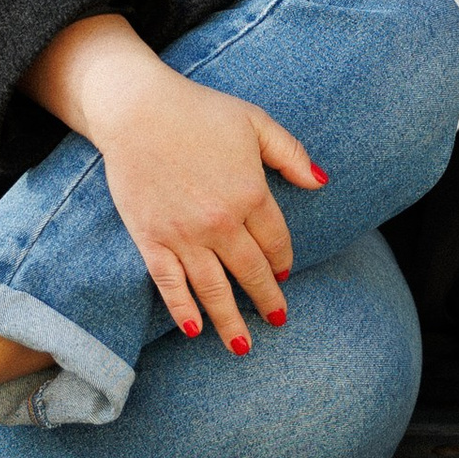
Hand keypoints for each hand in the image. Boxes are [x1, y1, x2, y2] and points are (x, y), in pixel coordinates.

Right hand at [25, 16, 323, 354]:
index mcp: (251, 193)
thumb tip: (321, 182)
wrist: (137, 110)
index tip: (284, 273)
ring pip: (214, 289)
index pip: (276, 241)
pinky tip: (193, 329)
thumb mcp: (255, 122)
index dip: (283, 260)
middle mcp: (221, 222)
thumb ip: (290, 154)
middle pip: (252, 272)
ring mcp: (184, 235)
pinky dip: (181, 309)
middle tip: (278, 319)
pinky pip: (170, 284)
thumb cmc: (199, 111)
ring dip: (231, 322)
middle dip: (267, 299)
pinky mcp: (151, 239)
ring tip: (243, 347)